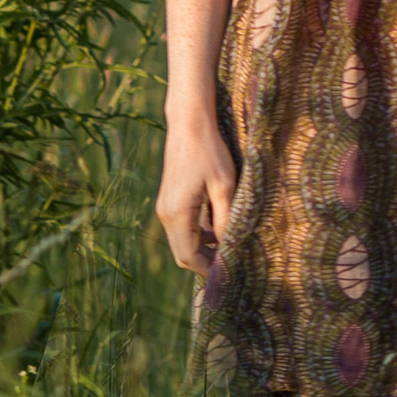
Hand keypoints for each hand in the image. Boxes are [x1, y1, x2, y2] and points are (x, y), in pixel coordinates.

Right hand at [155, 112, 237, 274]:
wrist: (189, 125)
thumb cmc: (210, 152)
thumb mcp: (224, 186)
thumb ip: (225, 220)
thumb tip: (228, 247)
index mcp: (177, 214)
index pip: (189, 257)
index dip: (208, 269)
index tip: (230, 272)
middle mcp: (165, 215)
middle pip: (182, 254)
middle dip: (205, 262)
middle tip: (231, 263)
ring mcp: (164, 208)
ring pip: (181, 242)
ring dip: (202, 248)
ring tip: (228, 246)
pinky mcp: (168, 201)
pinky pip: (181, 228)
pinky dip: (197, 235)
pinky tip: (217, 228)